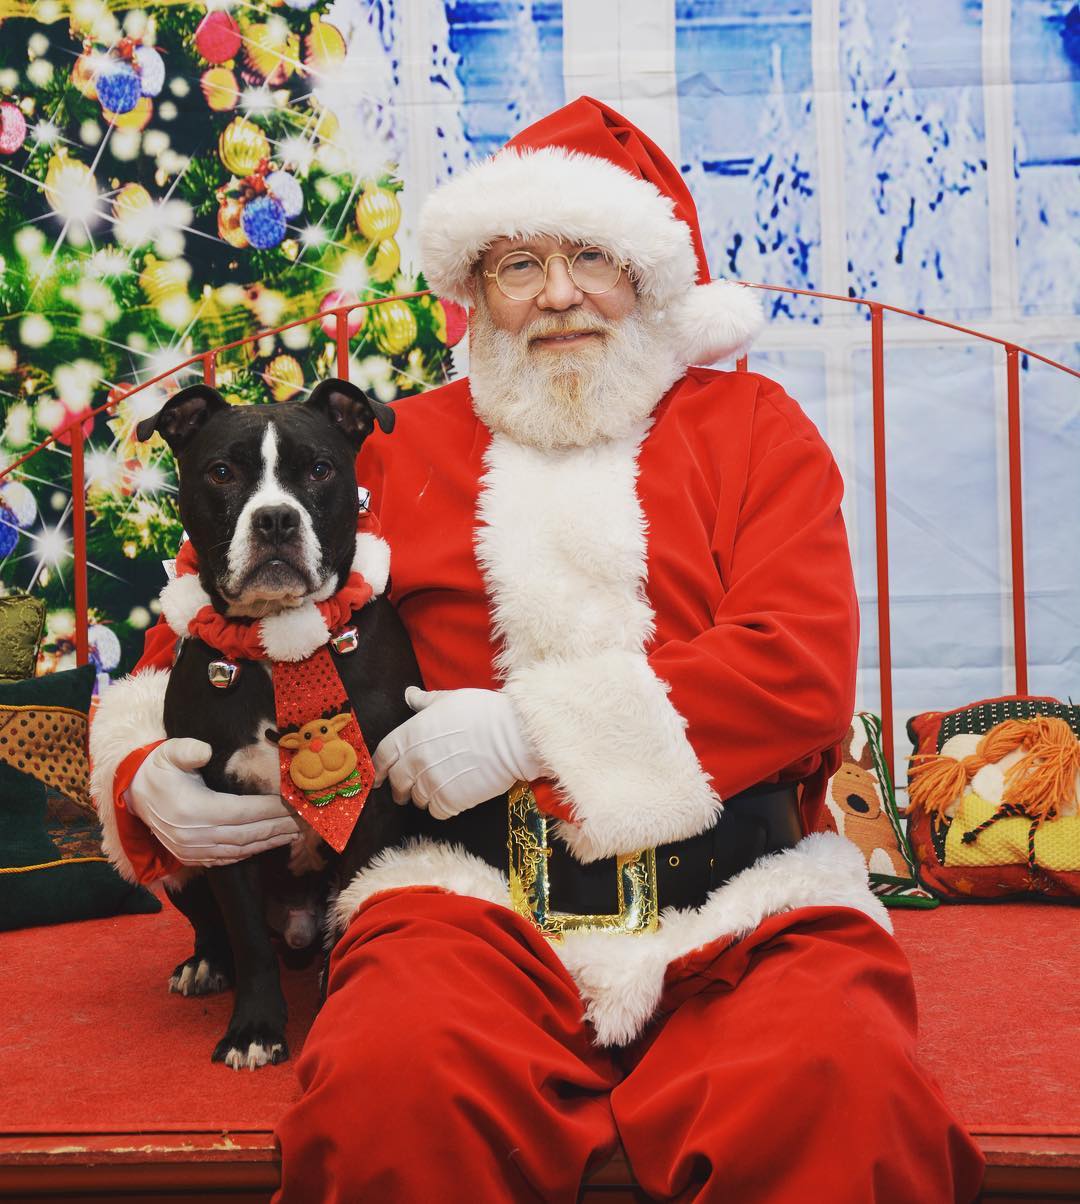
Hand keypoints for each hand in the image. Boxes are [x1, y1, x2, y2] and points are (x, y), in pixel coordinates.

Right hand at [126, 737, 299, 865]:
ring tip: (294, 832)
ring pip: (240, 849)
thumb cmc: (159, 769)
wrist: (135, 794)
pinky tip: (269, 843)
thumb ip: (188, 750)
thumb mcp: (170, 752)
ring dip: (269, 841)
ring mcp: (192, 850)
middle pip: (246, 834)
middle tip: (303, 820)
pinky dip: (251, 852)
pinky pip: (227, 858)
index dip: (270, 810)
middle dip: (277, 827)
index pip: (241, 812)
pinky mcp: (192, 857)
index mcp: (192, 809)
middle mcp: (193, 835)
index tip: (293, 803)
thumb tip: (205, 751)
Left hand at [372, 687, 546, 820]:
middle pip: (397, 783)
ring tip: (436, 791)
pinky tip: (452, 798)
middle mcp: (415, 761)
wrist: (512, 736)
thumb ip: (424, 701)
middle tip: (406, 792)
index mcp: (411, 735)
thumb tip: (409, 694)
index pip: (382, 757)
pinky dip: (441, 807)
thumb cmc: (483, 712)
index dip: (380, 768)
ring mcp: (431, 783)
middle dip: (400, 789)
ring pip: (417, 799)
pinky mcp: (449, 801)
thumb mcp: (449, 699)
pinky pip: (436, 811)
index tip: (381, 776)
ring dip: (423, 797)